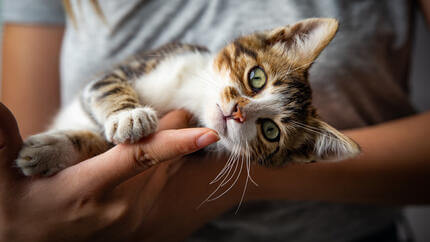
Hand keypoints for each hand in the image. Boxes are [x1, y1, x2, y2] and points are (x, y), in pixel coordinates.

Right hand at [0, 103, 218, 241]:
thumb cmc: (18, 213)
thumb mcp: (3, 181)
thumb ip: (2, 142)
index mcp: (88, 188)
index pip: (138, 157)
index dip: (174, 143)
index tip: (207, 132)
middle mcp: (118, 205)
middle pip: (162, 159)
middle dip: (172, 131)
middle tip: (172, 112)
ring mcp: (131, 218)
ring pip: (168, 172)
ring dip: (172, 149)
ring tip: (161, 133)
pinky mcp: (137, 224)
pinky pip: (164, 186)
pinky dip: (169, 166)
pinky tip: (162, 157)